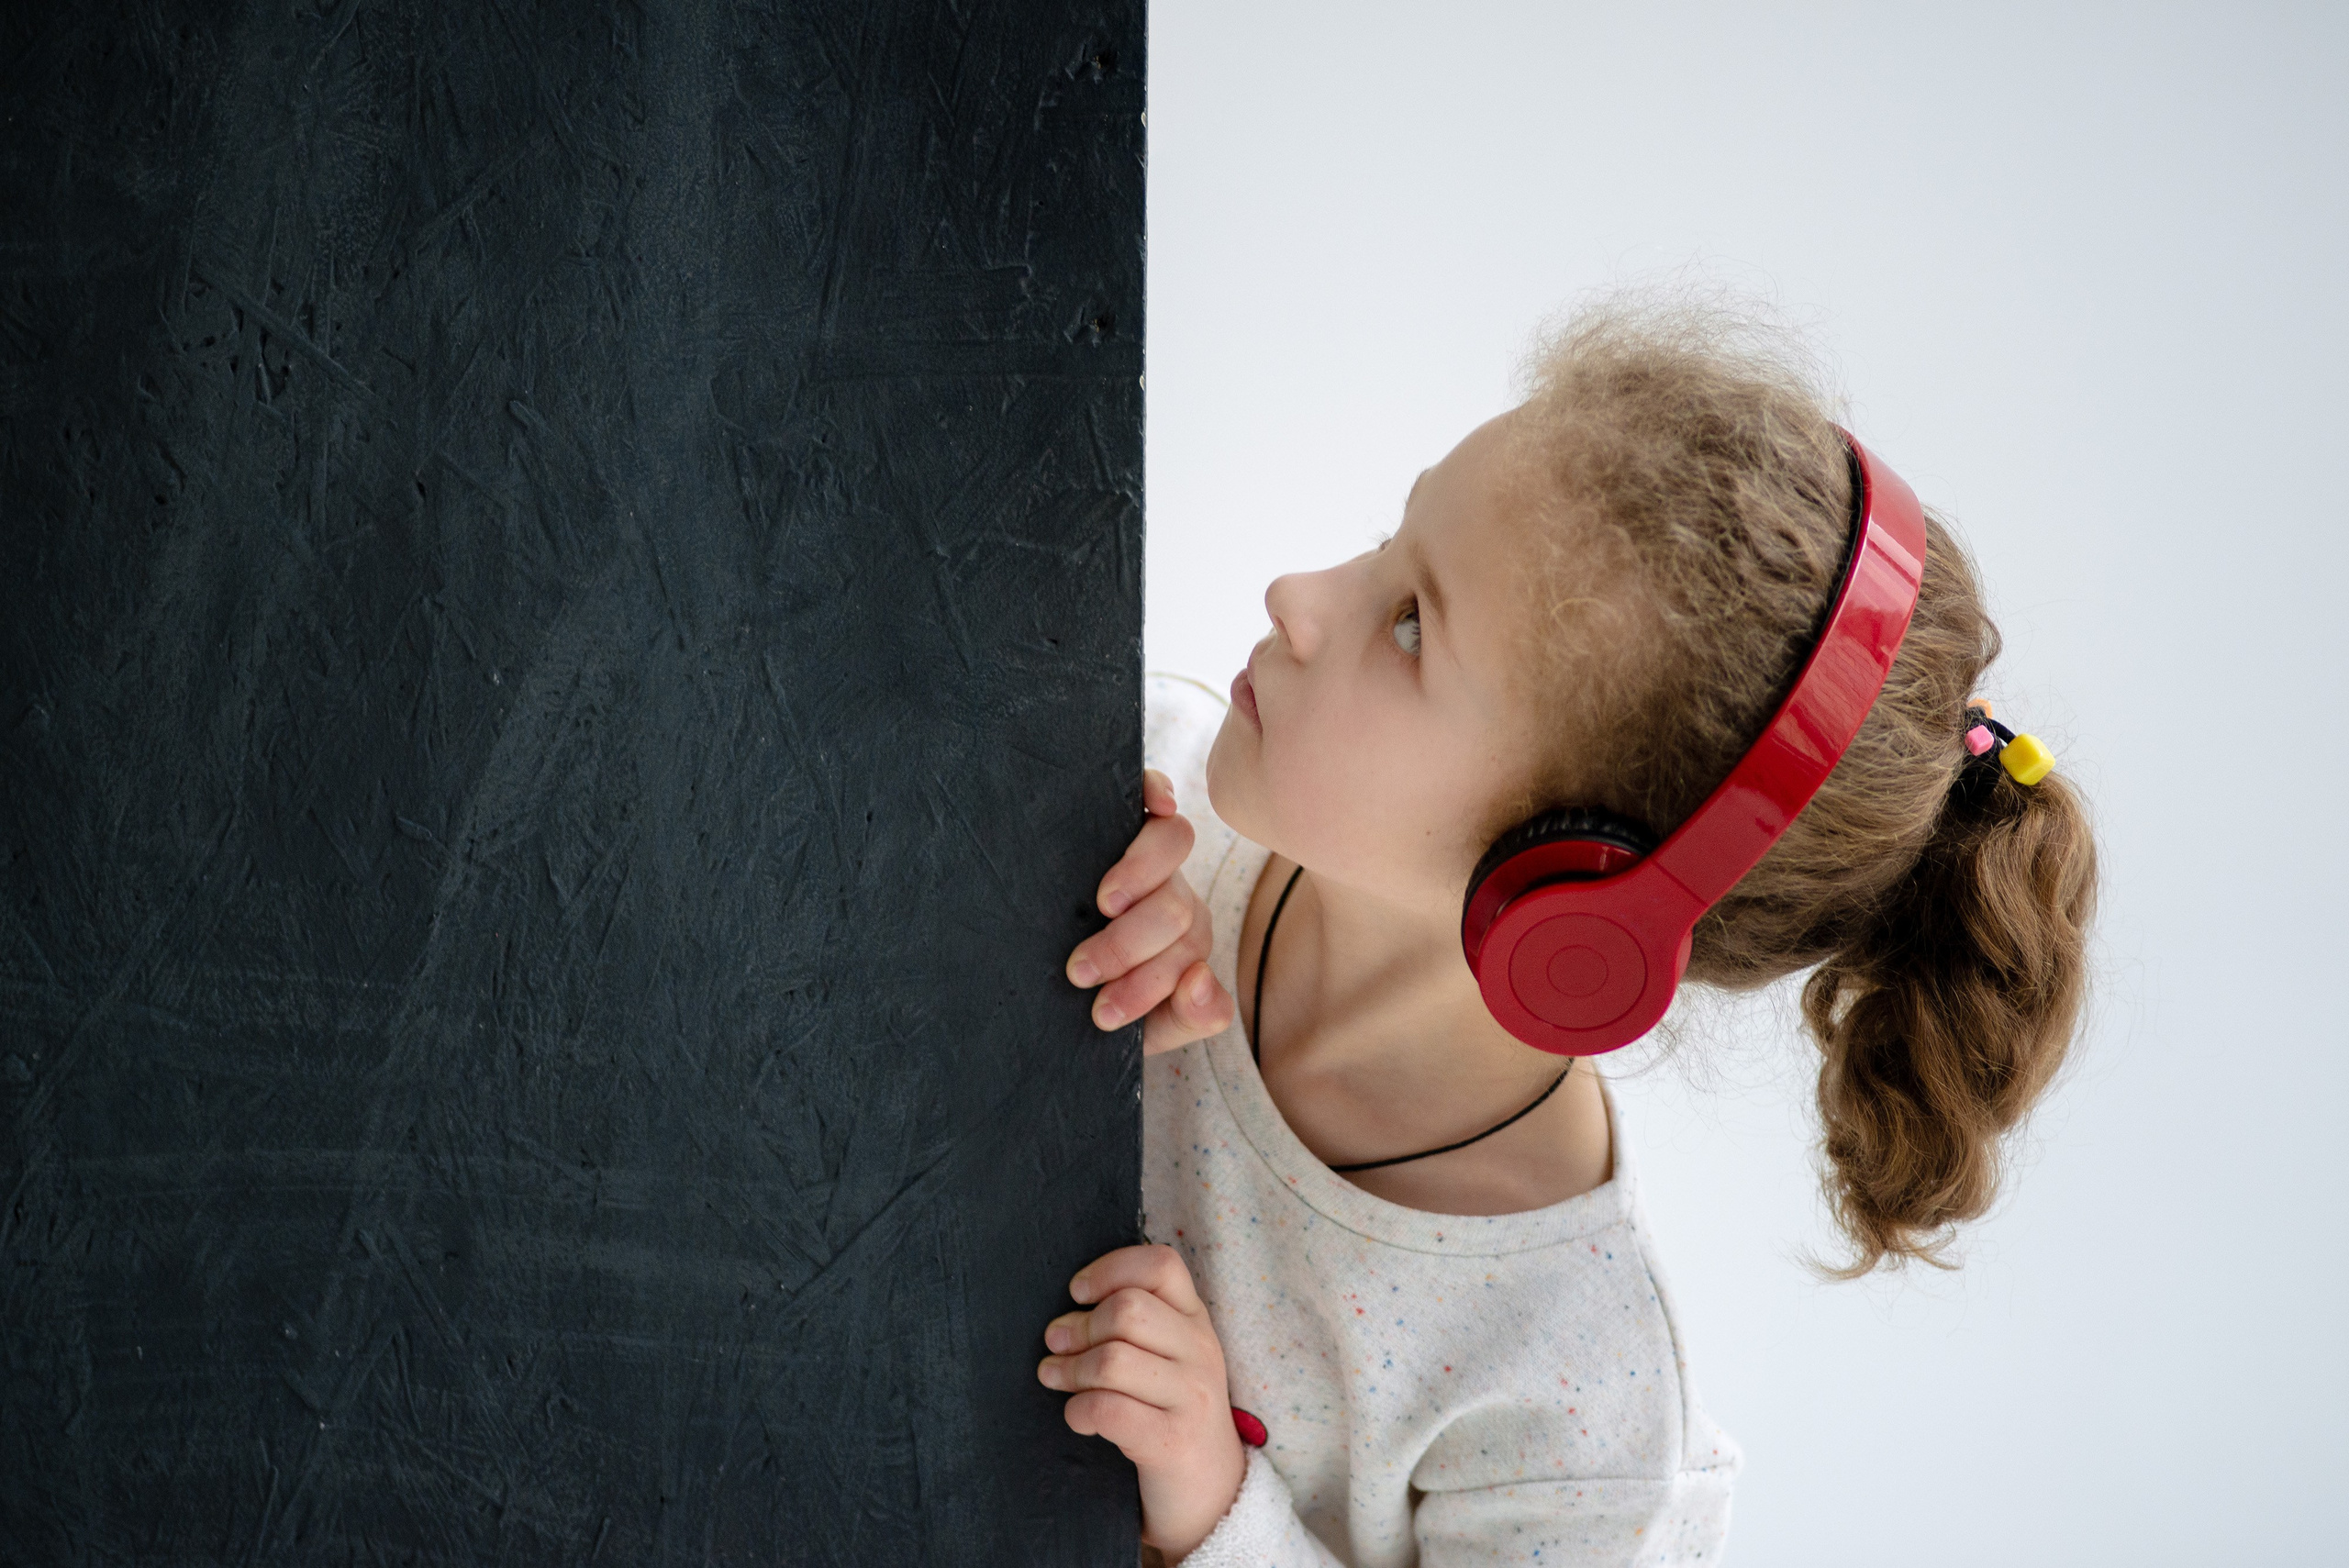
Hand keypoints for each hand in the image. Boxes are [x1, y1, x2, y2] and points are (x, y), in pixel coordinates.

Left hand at [1039, 1244, 1246, 1558]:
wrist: (1211, 1492)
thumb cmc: (1170, 1413)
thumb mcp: (1164, 1360)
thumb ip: (1129, 1327)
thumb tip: (1061, 1321)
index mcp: (1197, 1320)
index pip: (1161, 1265)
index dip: (1111, 1268)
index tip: (1078, 1292)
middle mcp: (1201, 1351)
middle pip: (1127, 1309)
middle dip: (1079, 1326)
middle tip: (1055, 1344)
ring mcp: (1193, 1397)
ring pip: (1113, 1359)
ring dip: (1070, 1369)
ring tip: (1054, 1377)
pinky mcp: (1173, 1441)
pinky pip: (1109, 1410)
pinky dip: (1078, 1410)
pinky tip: (1076, 1416)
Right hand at [1066, 769, 1235, 1054]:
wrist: (1051, 986)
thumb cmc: (1102, 997)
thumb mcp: (1150, 1027)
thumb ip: (1192, 1016)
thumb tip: (1200, 980)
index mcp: (1184, 942)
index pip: (1188, 954)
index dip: (1147, 983)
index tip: (1102, 1013)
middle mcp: (1175, 896)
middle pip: (1176, 907)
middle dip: (1127, 947)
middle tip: (1081, 972)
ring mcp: (1152, 856)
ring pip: (1172, 845)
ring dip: (1137, 879)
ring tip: (1101, 907)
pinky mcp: (1122, 820)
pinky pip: (1154, 793)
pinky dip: (1157, 792)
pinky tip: (1154, 803)